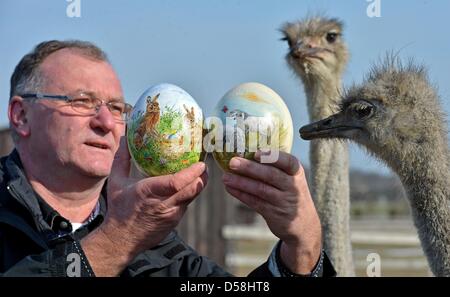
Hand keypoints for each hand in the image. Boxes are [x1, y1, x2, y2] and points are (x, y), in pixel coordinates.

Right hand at [81, 136, 207, 275]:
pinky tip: (189, 184)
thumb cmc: (119, 209)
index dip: (192, 173)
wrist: (122, 240)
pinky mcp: (175, 220)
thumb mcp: (116, 182)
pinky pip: (187, 204)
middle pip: (192, 190)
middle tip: (205, 164)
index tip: (201, 163)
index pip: (176, 182)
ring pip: (192, 197)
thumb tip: (125, 136)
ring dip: (199, 184)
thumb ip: (122, 158)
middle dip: (203, 176)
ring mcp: (171, 214)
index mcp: (149, 192)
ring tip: (201, 171)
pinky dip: (190, 193)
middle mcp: (163, 204)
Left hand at [222, 150, 321, 273]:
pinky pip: (255, 202)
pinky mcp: (275, 214)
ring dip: (241, 182)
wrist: (304, 225)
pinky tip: (230, 188)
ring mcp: (284, 201)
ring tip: (225, 177)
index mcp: (296, 172)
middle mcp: (293, 186)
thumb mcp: (291, 179)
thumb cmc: (290, 194)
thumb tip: (243, 155)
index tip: (256, 153)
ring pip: (260, 189)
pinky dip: (241, 194)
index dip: (272, 156)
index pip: (288, 161)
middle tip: (232, 162)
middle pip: (271, 175)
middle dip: (249, 168)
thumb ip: (274, 168)